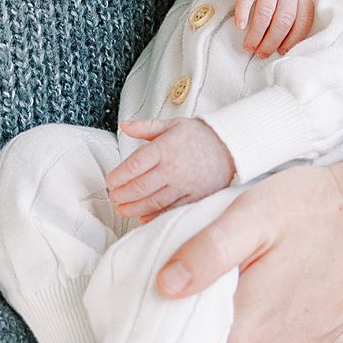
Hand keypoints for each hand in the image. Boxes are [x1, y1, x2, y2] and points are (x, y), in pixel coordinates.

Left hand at [106, 117, 235, 221]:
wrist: (232, 146)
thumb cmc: (200, 135)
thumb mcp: (173, 124)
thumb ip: (146, 127)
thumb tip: (124, 125)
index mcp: (165, 148)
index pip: (134, 165)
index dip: (118, 176)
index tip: (110, 180)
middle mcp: (173, 168)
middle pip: (140, 186)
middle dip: (122, 194)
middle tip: (113, 197)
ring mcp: (184, 185)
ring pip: (153, 202)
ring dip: (134, 208)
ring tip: (122, 209)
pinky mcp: (195, 197)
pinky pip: (171, 210)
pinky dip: (155, 216)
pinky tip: (143, 218)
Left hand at [152, 108, 342, 342]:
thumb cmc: (316, 206)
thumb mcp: (252, 214)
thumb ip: (205, 253)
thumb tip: (164, 286)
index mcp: (248, 337)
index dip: (159, 337)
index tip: (144, 315)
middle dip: (184, 341)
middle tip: (168, 302)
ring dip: (216, 340)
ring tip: (203, 300)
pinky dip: (247, 338)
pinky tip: (243, 302)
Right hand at [234, 0, 313, 57]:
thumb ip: (293, 12)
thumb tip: (284, 45)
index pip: (302, 22)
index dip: (292, 40)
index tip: (281, 52)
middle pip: (283, 20)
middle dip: (271, 42)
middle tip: (260, 53)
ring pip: (265, 12)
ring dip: (256, 33)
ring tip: (249, 46)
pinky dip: (243, 12)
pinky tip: (240, 25)